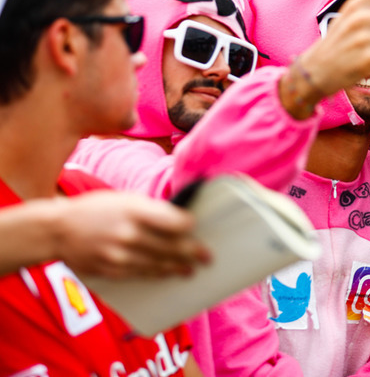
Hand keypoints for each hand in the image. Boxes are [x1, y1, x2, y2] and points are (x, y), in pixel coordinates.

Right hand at [53, 191, 210, 278]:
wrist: (57, 230)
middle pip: (170, 246)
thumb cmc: (96, 209)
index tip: (196, 227)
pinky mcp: (112, 270)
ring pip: (158, 264)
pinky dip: (156, 274)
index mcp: (134, 210)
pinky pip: (140, 274)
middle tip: (207, 257)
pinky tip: (167, 273)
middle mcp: (129, 234)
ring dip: (177, 267)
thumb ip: (151, 210)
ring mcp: (120, 255)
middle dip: (192, 252)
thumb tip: (179, 219)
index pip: (172, 221)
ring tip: (191, 269)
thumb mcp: (124, 199)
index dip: (188, 225)